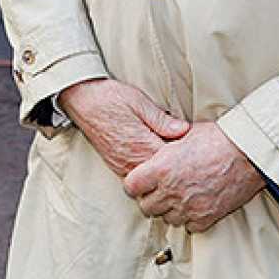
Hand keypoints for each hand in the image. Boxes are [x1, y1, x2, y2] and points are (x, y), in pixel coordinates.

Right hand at [58, 78, 189, 179]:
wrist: (80, 99)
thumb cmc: (110, 97)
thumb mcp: (139, 102)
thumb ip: (162, 120)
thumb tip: (185, 130)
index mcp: (142, 144)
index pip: (171, 162)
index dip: (187, 160)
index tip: (198, 154)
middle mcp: (132, 160)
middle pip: (162, 176)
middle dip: (177, 171)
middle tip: (194, 166)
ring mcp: (122, 165)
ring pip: (150, 181)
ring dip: (162, 175)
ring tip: (178, 169)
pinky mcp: (115, 165)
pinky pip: (137, 177)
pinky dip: (149, 175)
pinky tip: (157, 167)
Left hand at [123, 121, 264, 232]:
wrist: (247, 153)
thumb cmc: (217, 138)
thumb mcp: (183, 135)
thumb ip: (165, 147)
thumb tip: (156, 148)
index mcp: (161, 168)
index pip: (131, 186)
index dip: (134, 183)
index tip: (141, 180)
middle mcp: (171, 190)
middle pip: (146, 207)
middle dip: (150, 198)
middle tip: (160, 189)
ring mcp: (189, 207)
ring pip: (167, 218)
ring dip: (170, 209)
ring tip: (180, 195)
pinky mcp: (206, 217)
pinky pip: (189, 226)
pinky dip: (190, 218)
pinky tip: (196, 204)